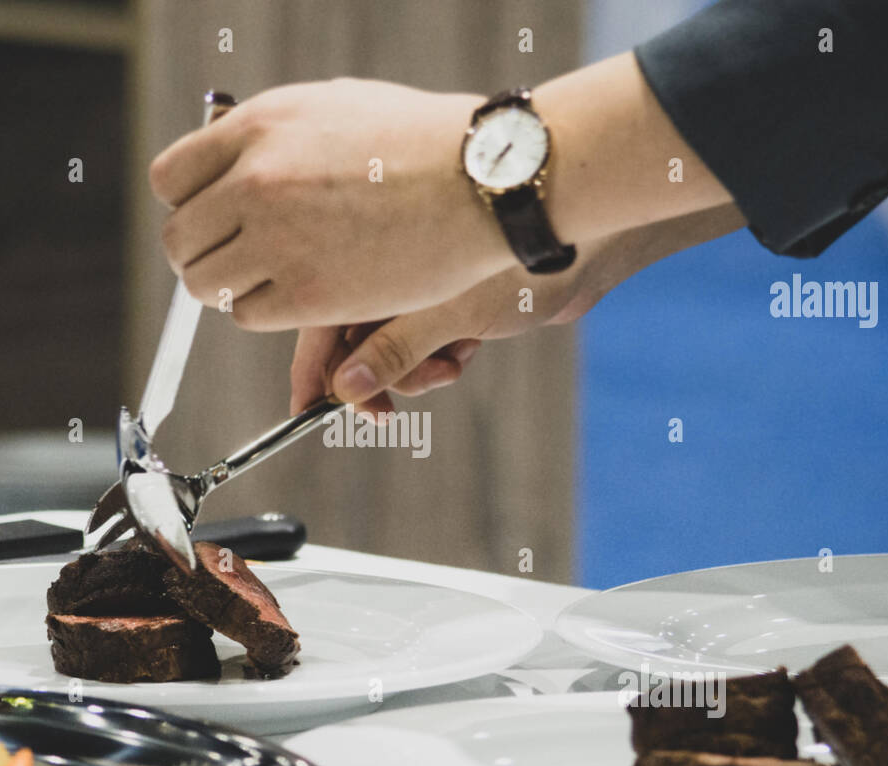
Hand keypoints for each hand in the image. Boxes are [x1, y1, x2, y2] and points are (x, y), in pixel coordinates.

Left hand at [150, 78, 514, 330]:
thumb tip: (229, 149)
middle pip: (179, 239)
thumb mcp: (336, 106)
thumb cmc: (421, 141)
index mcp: (257, 127)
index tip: (209, 218)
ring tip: (264, 280)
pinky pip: (247, 315)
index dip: (186, 205)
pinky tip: (295, 296)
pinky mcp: (309, 294)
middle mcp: (257, 181)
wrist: (484, 180)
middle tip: (233, 260)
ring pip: (207, 285)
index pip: (170, 180)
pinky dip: (263, 312)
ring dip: (228, 288)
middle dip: (200, 253)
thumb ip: (273, 133)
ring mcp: (279, 240)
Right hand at [289, 203, 746, 413]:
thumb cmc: (509, 257)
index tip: (309, 411)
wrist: (579, 233)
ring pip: (393, 347)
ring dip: (415, 369)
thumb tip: (344, 389)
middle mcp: (385, 268)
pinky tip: (468, 348)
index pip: (316, 322)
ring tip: (449, 364)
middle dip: (376, 378)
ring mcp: (418, 281)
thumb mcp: (441, 317)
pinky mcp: (450, 293)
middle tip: (388, 411)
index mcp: (366, 259)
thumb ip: (389, 354)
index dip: (311, 372)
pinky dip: (442, 354)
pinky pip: (427, 340)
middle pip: (353, 342)